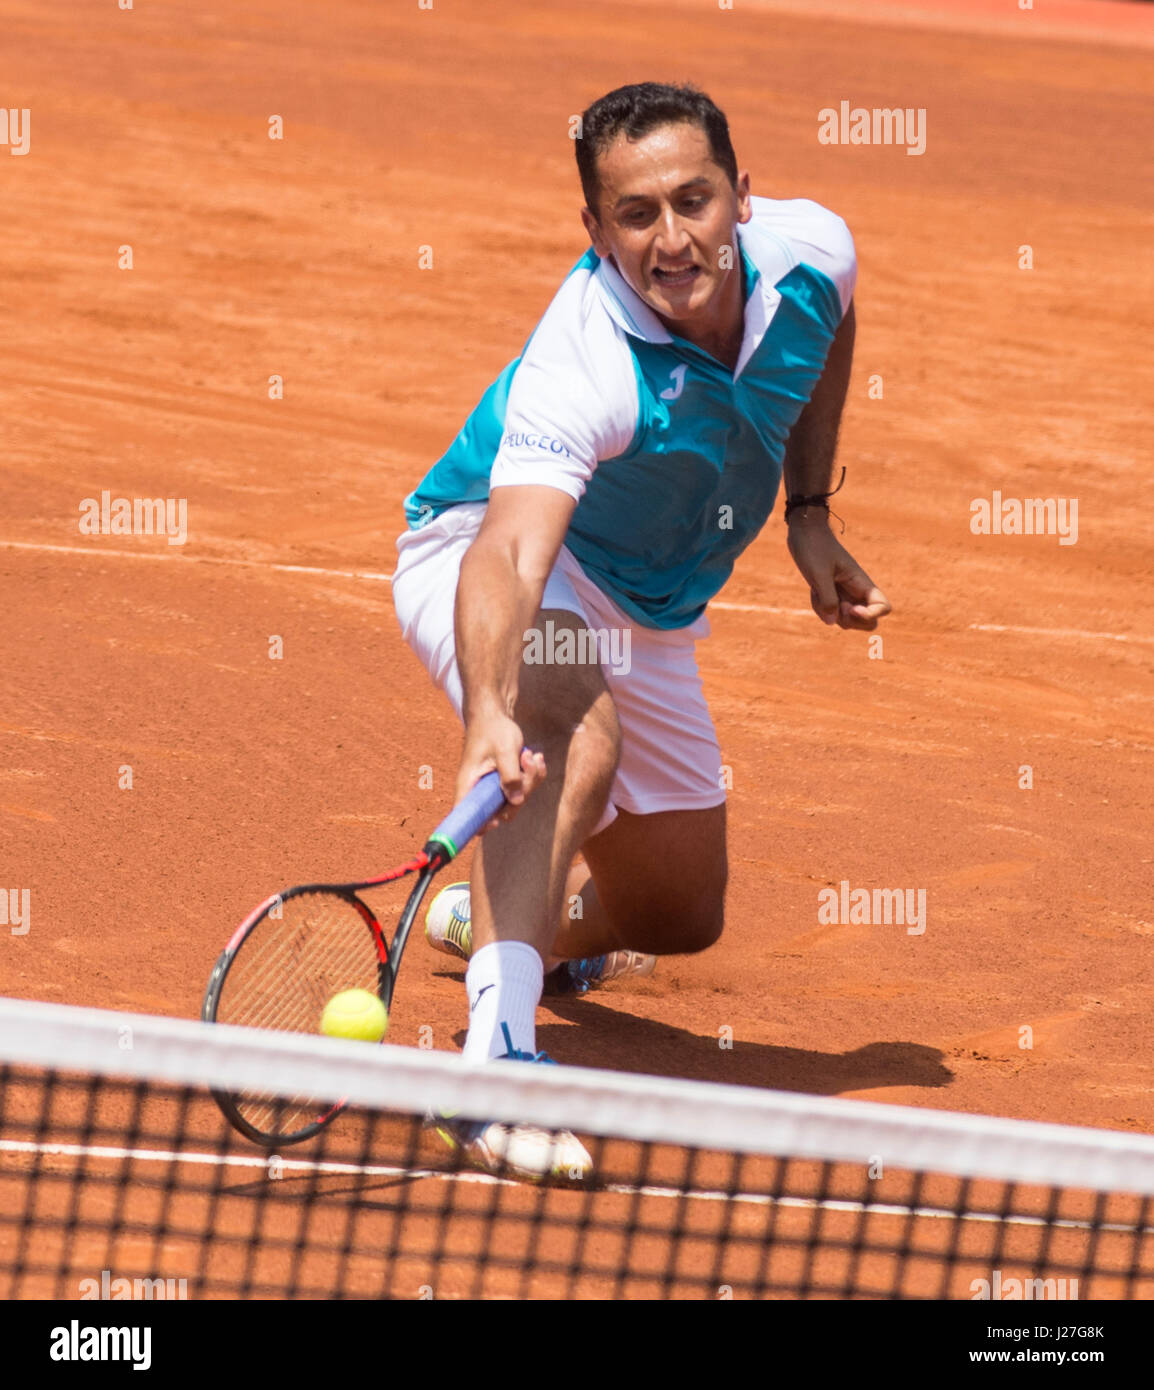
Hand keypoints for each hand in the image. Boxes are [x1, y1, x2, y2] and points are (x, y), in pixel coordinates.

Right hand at [456, 709, 546, 830]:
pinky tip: (533, 757)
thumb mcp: (504, 751)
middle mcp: (479, 790)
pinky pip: (522, 788)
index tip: (497, 819)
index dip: (482, 825)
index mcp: (469, 785)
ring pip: (516, 799)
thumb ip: (510, 776)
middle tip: (526, 763)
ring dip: (530, 779)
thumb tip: (516, 802)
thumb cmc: (493, 729)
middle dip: (522, 792)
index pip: (467, 817)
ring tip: (529, 755)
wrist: (493, 714)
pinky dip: (531, 774)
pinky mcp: (504, 781)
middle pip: (502, 810)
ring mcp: (492, 786)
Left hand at [787, 513, 891, 629]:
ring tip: (818, 592)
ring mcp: (845, 594)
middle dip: (851, 621)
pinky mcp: (832, 594)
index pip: (883, 608)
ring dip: (831, 614)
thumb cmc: (814, 548)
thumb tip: (833, 622)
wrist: (805, 533)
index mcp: (862, 582)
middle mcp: (857, 591)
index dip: (871, 615)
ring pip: (846, 620)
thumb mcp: (819, 574)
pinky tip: (813, 591)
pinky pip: (831, 612)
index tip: (851, 608)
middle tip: (835, 605)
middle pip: (868, 621)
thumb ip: (827, 599)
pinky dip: (821, 608)